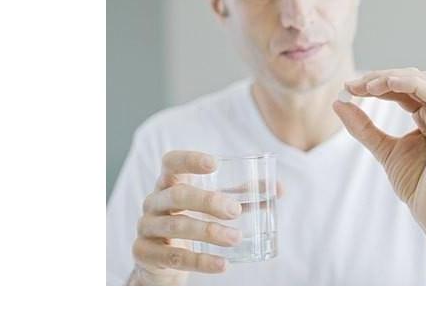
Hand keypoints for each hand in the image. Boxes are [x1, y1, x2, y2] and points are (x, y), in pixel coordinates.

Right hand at [130, 151, 244, 285]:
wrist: (161, 262)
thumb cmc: (192, 222)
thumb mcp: (214, 207)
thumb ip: (244, 196)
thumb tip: (280, 189)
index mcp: (169, 183)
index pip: (171, 162)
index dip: (190, 160)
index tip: (215, 164)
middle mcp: (154, 201)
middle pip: (177, 195)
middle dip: (208, 201)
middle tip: (235, 210)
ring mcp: (146, 227)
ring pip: (176, 226)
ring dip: (209, 232)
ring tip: (236, 238)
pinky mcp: (145, 254)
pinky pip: (174, 257)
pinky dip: (200, 261)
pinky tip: (222, 265)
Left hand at [333, 68, 425, 241]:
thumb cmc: (417, 184)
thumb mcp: (383, 149)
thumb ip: (363, 127)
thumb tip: (338, 102)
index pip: (403, 88)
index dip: (376, 83)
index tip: (348, 87)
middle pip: (413, 78)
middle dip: (381, 77)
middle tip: (353, 84)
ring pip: (423, 81)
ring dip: (393, 77)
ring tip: (367, 85)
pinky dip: (410, 85)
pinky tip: (388, 85)